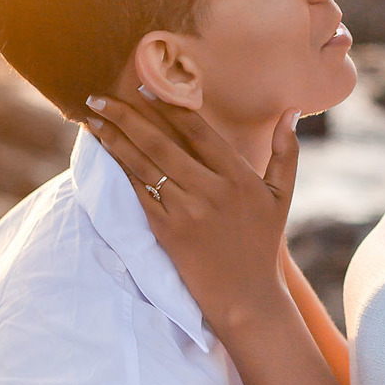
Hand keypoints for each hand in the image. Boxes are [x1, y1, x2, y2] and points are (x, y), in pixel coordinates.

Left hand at [85, 95, 300, 336]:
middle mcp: (211, 192)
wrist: (245, 298)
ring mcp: (187, 212)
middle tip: (100, 97)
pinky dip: (120, 170)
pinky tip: (104, 153)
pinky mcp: (167, 233)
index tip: (144, 86)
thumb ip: (285, 152)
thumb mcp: (281, 196)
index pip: (198, 132)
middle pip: (162, 144)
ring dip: (115, 139)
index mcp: (239, 178)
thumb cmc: (262, 244)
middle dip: (128, 116)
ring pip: (144, 166)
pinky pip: (139, 194)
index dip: (169, 107)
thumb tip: (291, 110)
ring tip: (94, 119)